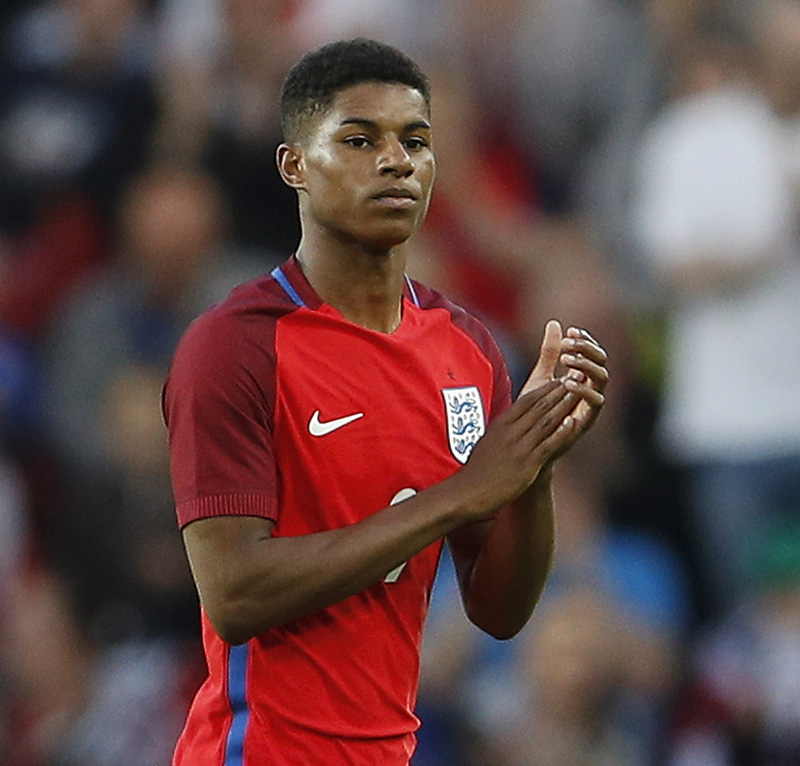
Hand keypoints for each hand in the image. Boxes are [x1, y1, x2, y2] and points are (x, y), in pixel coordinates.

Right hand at [455, 377, 579, 516]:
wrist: (468, 493)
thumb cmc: (477, 471)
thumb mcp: (487, 443)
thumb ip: (501, 431)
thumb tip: (509, 422)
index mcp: (500, 425)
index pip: (526, 401)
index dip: (544, 389)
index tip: (558, 379)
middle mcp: (510, 432)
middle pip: (539, 406)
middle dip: (559, 390)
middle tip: (576, 377)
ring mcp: (519, 447)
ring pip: (546, 421)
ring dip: (564, 405)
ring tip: (579, 392)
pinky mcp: (527, 463)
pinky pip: (548, 444)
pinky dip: (562, 431)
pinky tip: (573, 422)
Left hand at [522, 320, 607, 461]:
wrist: (529, 442)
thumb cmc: (536, 410)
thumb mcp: (542, 376)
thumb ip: (550, 352)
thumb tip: (555, 323)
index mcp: (583, 378)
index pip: (593, 353)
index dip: (585, 341)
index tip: (570, 332)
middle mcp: (591, 389)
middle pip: (602, 363)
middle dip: (587, 350)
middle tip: (568, 343)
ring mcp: (591, 404)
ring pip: (602, 380)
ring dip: (586, 366)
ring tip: (566, 359)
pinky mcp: (587, 420)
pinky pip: (596, 403)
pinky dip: (585, 391)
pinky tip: (568, 381)